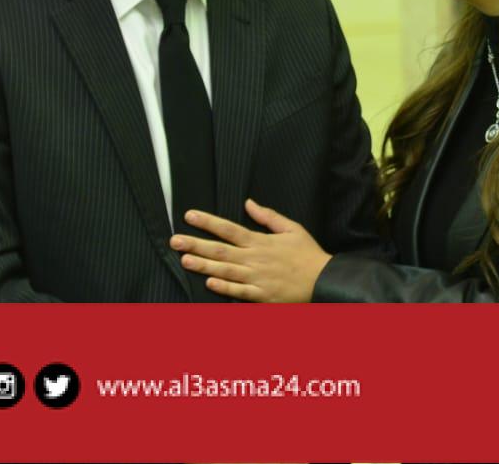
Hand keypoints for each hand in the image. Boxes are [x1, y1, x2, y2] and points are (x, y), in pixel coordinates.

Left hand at [170, 198, 330, 301]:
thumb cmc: (307, 254)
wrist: (324, 280)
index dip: (208, 221)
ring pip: (225, 270)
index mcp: (261, 241)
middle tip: (174, 239)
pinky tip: (209, 283)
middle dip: (196, 243)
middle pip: (221, 249)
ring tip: (185, 259)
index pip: (229, 228)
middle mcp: (255, 258)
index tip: (189, 215)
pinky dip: (225, 287)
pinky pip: (239, 291)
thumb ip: (268, 216)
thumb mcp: (292, 228)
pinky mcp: (262, 295)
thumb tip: (249, 203)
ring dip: (204, 265)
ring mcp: (257, 278)